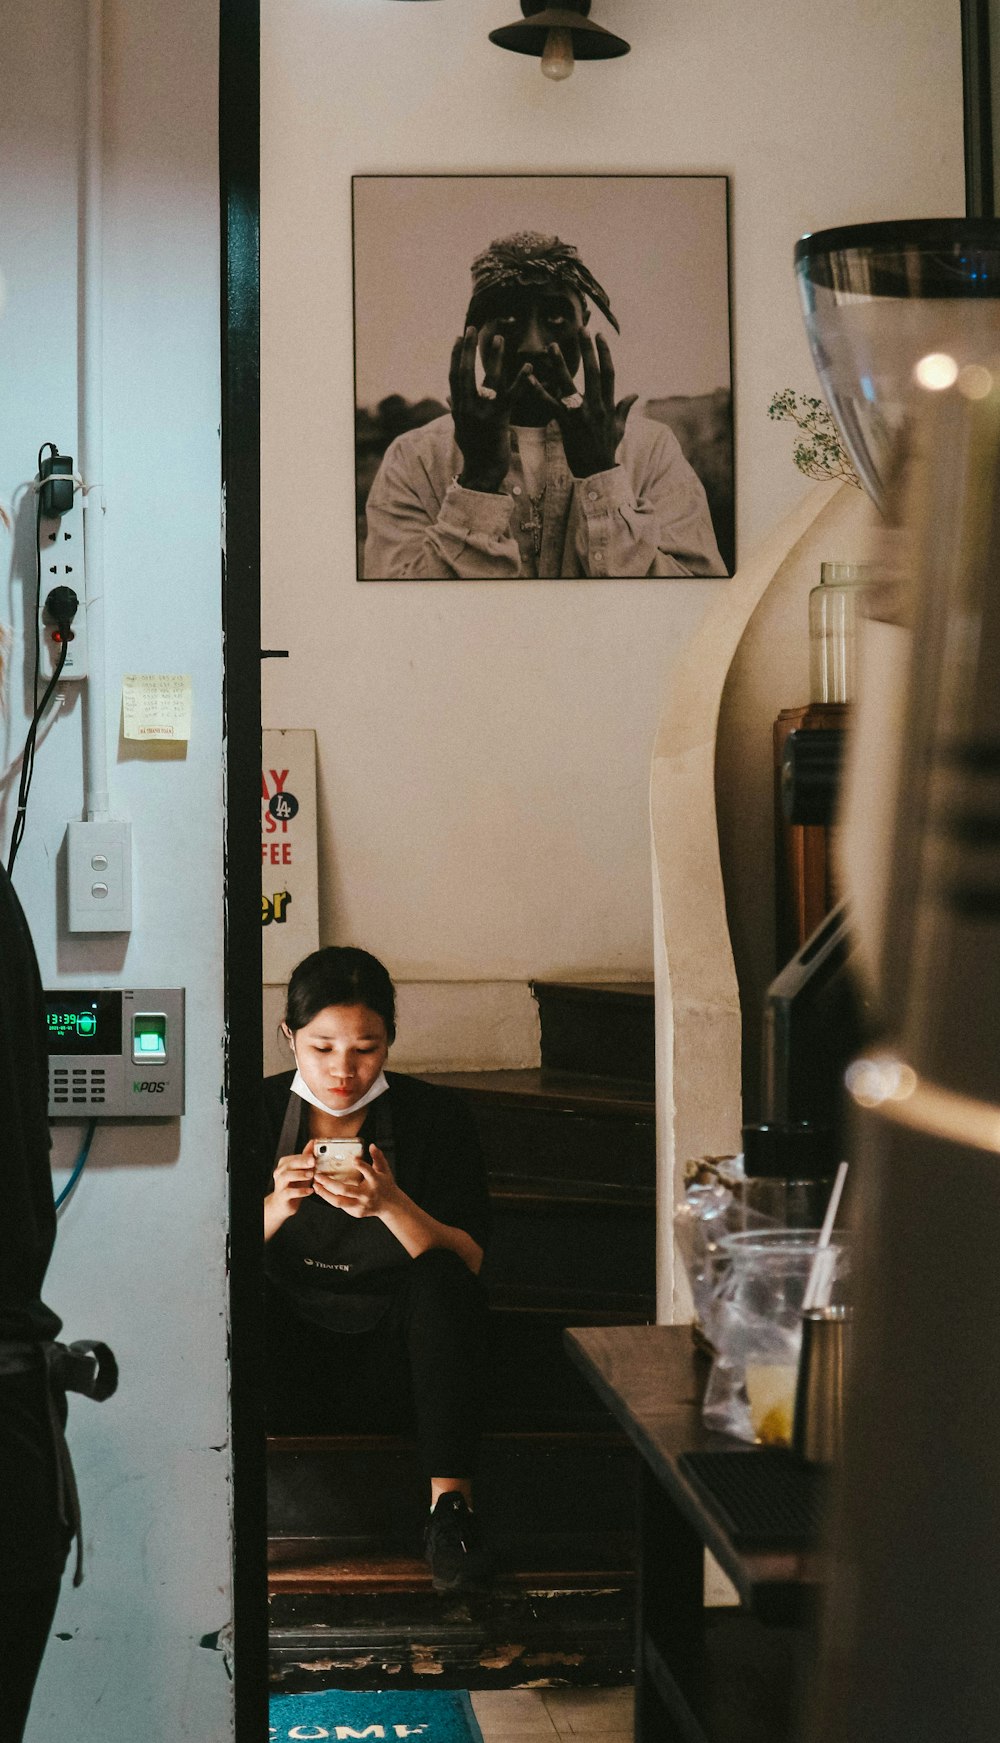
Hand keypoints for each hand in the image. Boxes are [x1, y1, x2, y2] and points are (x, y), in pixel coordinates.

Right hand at [264, 1141, 315, 1238]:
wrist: (283, 1204)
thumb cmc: (293, 1186)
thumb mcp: (302, 1171)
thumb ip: (306, 1157)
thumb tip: (313, 1143)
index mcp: (284, 1165)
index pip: (293, 1157)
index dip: (304, 1156)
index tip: (314, 1155)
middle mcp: (280, 1173)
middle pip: (288, 1164)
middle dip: (301, 1162)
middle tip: (313, 1162)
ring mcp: (279, 1184)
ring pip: (286, 1176)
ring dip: (300, 1174)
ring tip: (311, 1175)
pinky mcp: (282, 1196)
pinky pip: (290, 1192)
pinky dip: (301, 1191)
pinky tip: (310, 1191)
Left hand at [311, 1143, 397, 1219]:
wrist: (391, 1206)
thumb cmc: (386, 1185)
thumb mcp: (385, 1170)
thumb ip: (378, 1157)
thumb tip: (371, 1145)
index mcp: (375, 1182)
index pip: (369, 1173)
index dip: (361, 1166)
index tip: (354, 1159)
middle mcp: (367, 1195)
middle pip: (345, 1190)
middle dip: (329, 1183)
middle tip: (318, 1176)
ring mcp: (361, 1205)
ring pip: (339, 1201)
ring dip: (325, 1194)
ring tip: (316, 1186)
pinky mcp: (356, 1212)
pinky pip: (341, 1205)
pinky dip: (330, 1198)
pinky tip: (323, 1192)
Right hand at [449, 326, 528, 493]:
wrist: (483, 471)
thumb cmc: (474, 449)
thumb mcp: (461, 427)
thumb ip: (455, 408)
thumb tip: (447, 395)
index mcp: (458, 408)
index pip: (454, 375)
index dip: (456, 355)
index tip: (458, 338)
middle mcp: (467, 408)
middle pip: (465, 372)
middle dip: (468, 349)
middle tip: (472, 328)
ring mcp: (482, 413)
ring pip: (487, 379)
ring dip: (494, 357)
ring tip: (500, 338)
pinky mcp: (499, 419)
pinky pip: (511, 396)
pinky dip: (521, 380)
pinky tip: (528, 366)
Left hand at [525, 331, 636, 479]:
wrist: (597, 472)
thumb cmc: (607, 449)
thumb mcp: (619, 428)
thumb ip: (624, 408)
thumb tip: (635, 393)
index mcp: (608, 405)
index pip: (608, 373)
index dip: (605, 353)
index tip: (600, 336)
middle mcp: (596, 406)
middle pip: (592, 372)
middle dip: (587, 350)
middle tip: (581, 329)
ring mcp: (580, 415)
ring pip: (569, 385)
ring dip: (559, 364)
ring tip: (552, 346)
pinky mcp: (566, 424)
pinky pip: (550, 405)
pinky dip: (539, 391)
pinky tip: (529, 378)